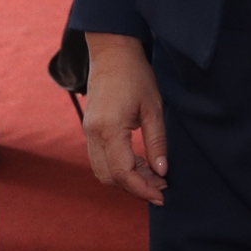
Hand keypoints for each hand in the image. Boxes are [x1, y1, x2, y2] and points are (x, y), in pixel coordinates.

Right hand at [82, 32, 167, 204]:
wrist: (112, 54)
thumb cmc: (136, 76)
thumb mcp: (154, 108)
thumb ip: (156, 142)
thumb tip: (162, 171)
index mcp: (108, 130)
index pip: (123, 173)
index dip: (142, 189)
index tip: (162, 196)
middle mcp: (93, 136)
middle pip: (110, 178)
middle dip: (135, 187)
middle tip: (162, 187)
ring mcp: (88, 134)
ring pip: (103, 171)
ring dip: (128, 179)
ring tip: (155, 177)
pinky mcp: (90, 131)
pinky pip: (102, 160)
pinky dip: (120, 168)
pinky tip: (142, 165)